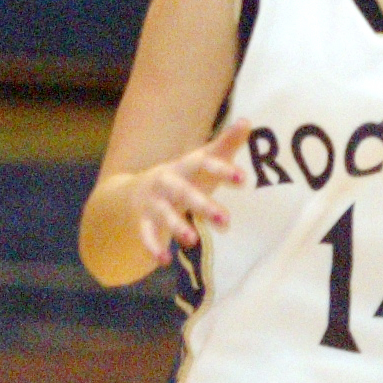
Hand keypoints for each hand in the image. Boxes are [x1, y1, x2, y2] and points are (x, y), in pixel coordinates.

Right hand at [130, 119, 252, 265]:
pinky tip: (164, 260)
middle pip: (184, 192)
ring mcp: (152, 202)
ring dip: (176, 226)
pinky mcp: (142, 221)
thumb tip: (247, 121)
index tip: (243, 179)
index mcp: (184, 166)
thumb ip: (225, 145)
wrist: (135, 192)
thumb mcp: (201, 161)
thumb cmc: (182, 177)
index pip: (203, 164)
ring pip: (164, 214)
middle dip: (203, 205)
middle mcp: (167, 182)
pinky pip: (145, 234)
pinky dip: (152, 246)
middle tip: (225, 221)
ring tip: (192, 240)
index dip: (222, 170)